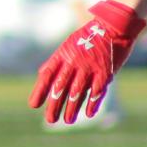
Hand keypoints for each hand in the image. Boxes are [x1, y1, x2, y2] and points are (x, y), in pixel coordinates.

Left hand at [29, 0, 146, 123]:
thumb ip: (56, 61)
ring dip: (72, 108)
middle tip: (51, 120)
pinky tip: (88, 114)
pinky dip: (92, 103)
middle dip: (54, 105)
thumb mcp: (68, 45)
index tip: (34, 105)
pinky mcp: (105, 72)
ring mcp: (90, 67)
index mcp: (63, 54)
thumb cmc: (88, 37)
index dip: (40, 91)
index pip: (47, 75)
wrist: (113, 26)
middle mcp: (74, 61)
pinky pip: (96, 91)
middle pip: (61, 87)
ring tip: (67, 120)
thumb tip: (42, 74)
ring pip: (77, 92)